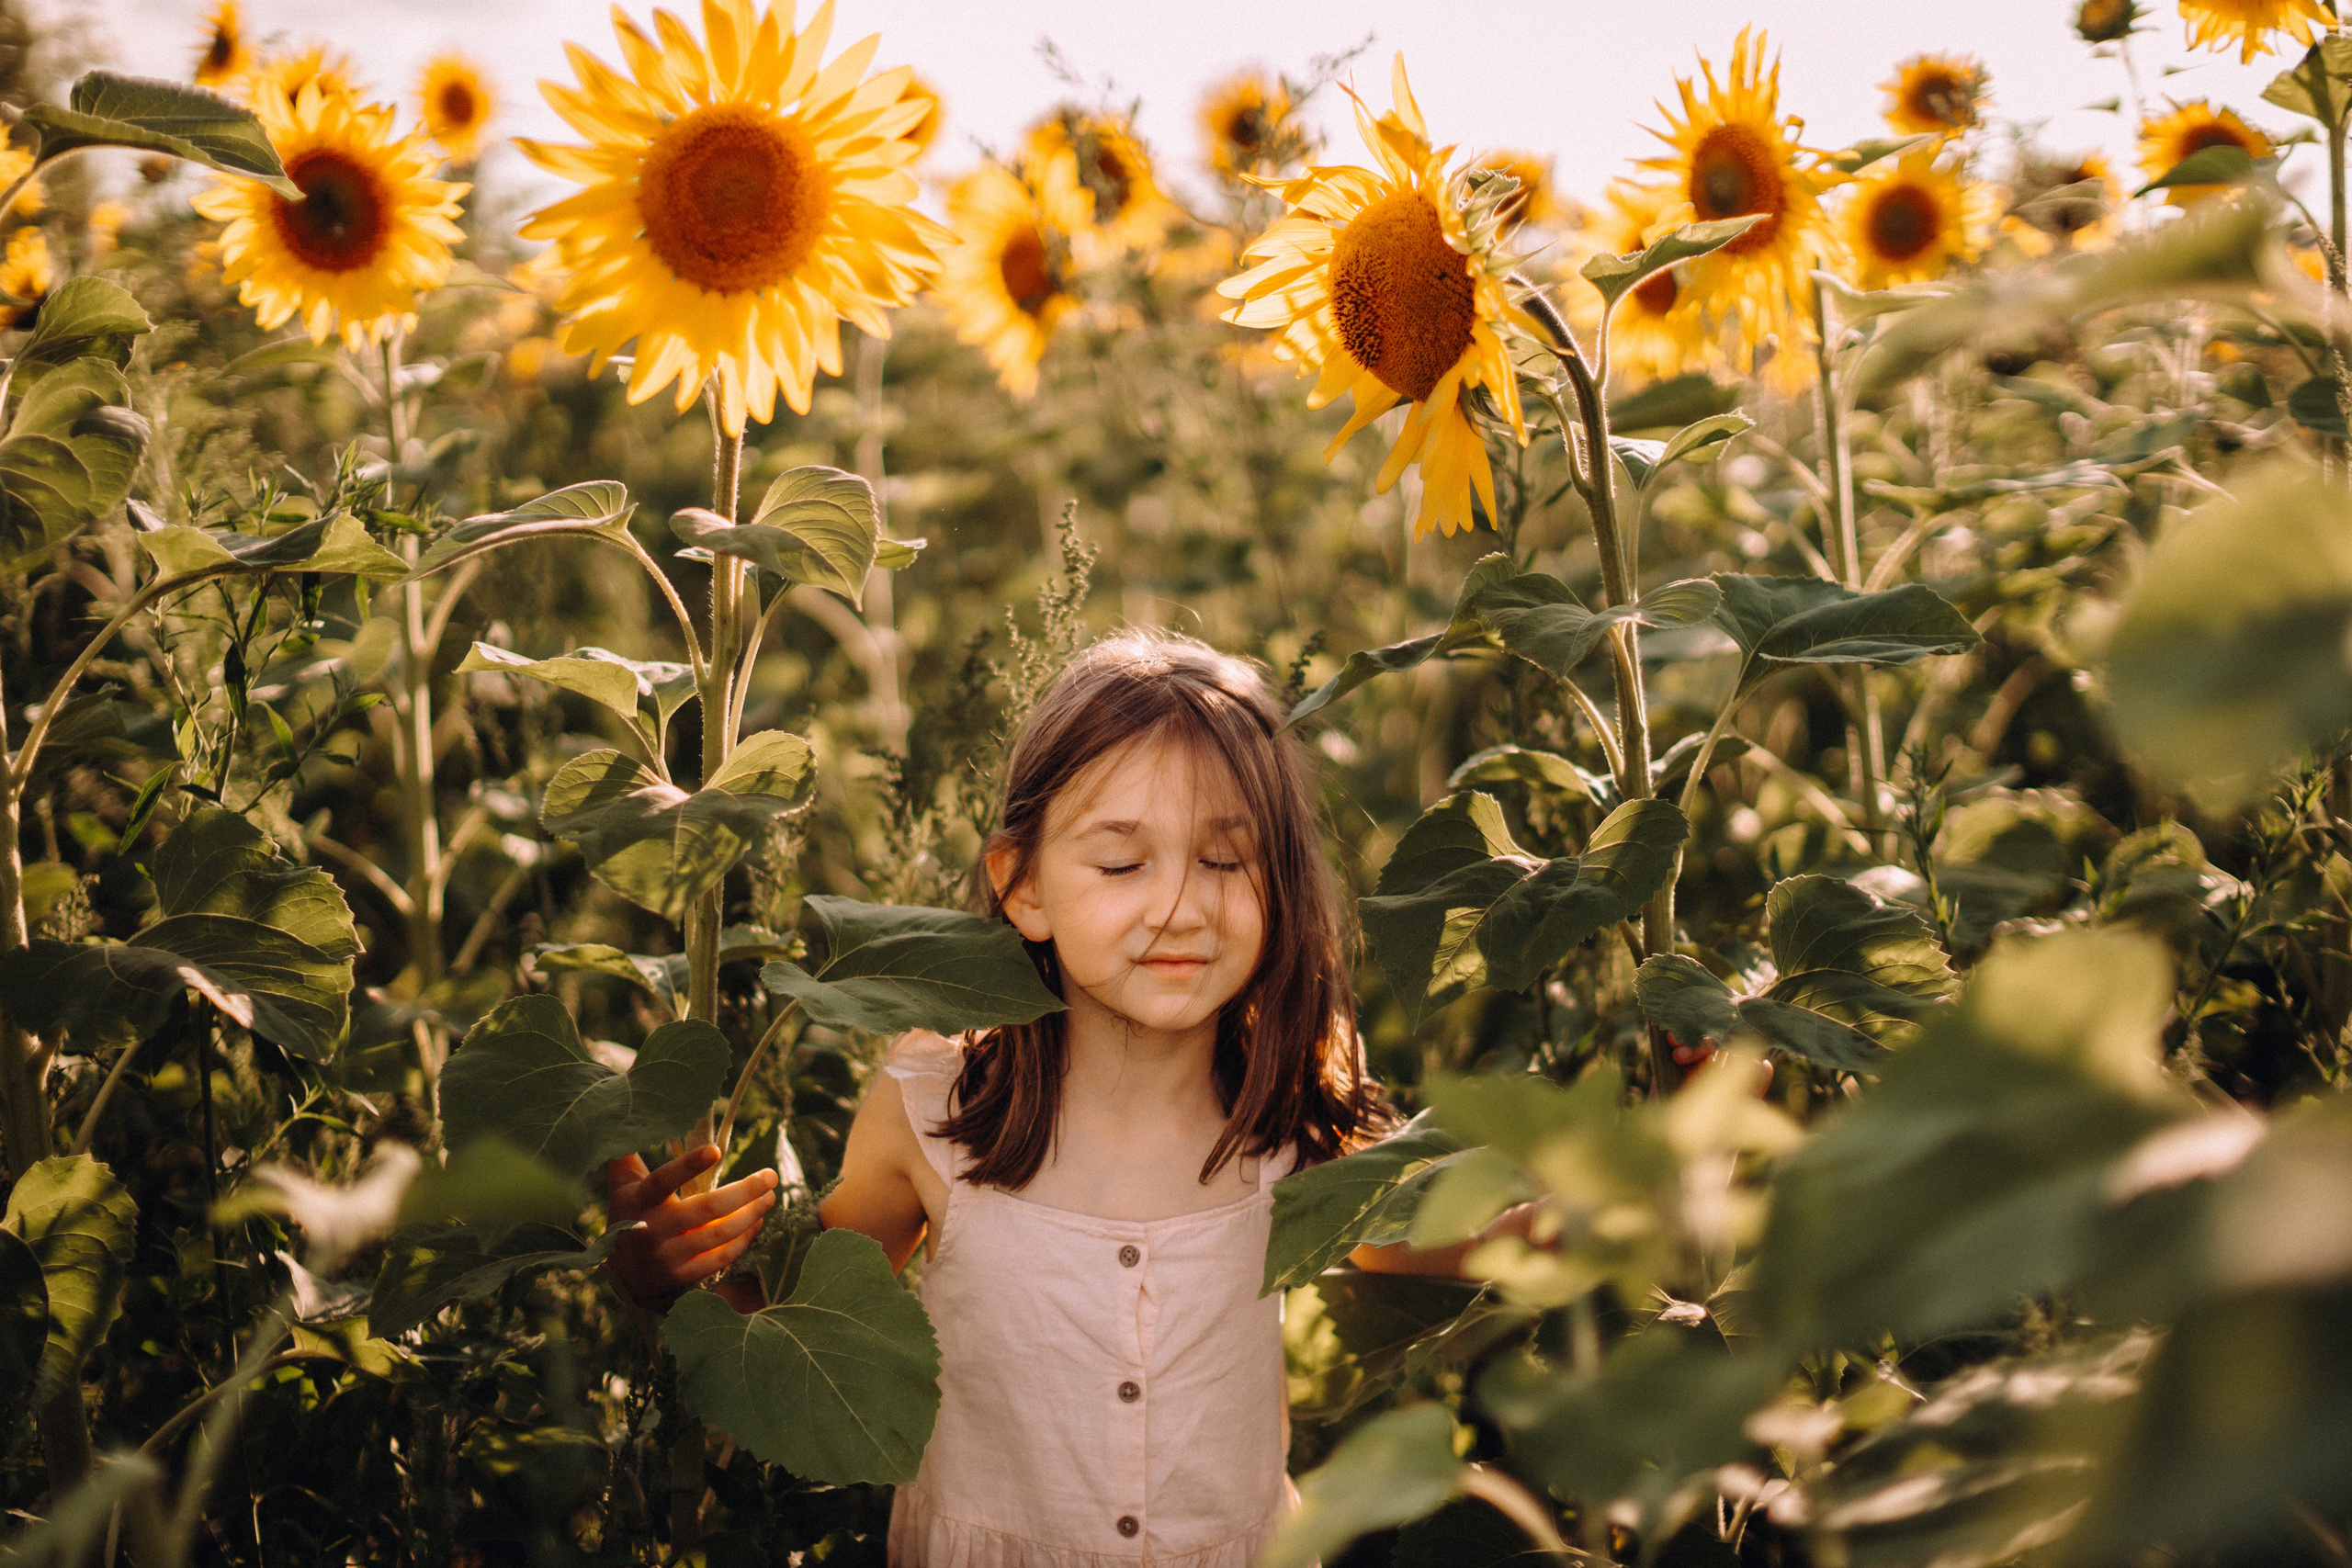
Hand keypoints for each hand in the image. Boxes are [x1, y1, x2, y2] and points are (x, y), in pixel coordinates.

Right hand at [604, 1146, 779, 1311]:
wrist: (620, 1275)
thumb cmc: (627, 1216)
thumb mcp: (621, 1185)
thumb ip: (626, 1155)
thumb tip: (625, 1121)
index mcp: (640, 1200)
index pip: (663, 1180)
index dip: (688, 1166)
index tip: (716, 1150)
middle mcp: (653, 1228)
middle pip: (707, 1208)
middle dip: (745, 1191)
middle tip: (771, 1176)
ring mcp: (668, 1255)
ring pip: (719, 1234)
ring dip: (751, 1214)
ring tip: (770, 1197)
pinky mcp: (682, 1276)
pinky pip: (719, 1257)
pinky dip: (743, 1240)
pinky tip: (757, 1222)